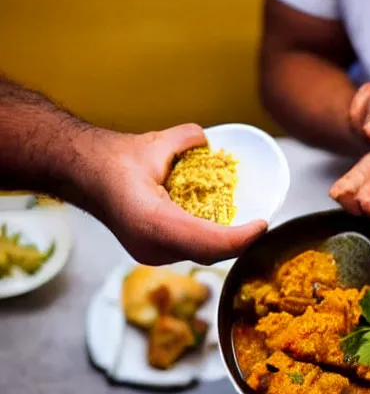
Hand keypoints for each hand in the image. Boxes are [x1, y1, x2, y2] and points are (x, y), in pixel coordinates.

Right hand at [73, 124, 267, 264]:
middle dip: (239, 242)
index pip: (210, 241)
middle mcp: (152, 247)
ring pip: (199, 255)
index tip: (263, 223)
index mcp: (154, 222)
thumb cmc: (112, 160)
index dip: (242, 237)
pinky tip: (219, 224)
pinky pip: (188, 251)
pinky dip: (208, 240)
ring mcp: (150, 254)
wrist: (82, 175)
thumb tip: (212, 143)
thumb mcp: (155, 143)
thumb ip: (189, 138)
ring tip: (244, 223)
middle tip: (259, 223)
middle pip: (209, 253)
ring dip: (224, 243)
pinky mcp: (149, 253)